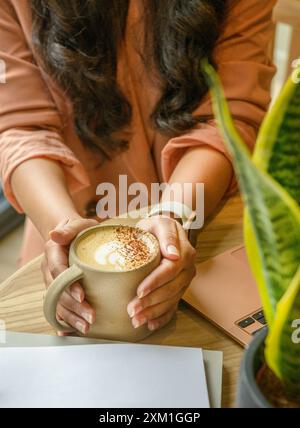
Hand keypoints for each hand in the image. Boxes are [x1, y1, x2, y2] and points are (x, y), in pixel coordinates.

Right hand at [42, 216, 98, 335]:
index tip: (82, 295)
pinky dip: (64, 321)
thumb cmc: (81, 230)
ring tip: (87, 327)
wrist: (74, 236)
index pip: (58, 270)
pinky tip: (71, 332)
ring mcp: (51, 281)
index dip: (69, 284)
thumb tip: (54, 234)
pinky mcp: (58, 290)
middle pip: (58, 291)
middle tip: (91, 317)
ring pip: (57, 303)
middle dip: (74, 306)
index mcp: (53, 252)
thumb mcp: (80, 224)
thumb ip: (70, 228)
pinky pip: (58, 308)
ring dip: (71, 317)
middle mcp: (49, 269)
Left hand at [127, 215, 195, 331]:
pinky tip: (150, 325)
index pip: (170, 270)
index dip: (155, 282)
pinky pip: (173, 307)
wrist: (162, 232)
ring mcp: (184, 281)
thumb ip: (166, 235)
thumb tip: (172, 253)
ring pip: (171, 301)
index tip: (139, 291)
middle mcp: (187, 269)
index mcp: (184, 253)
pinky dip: (162, 318)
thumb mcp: (159, 224)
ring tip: (136, 320)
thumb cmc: (157, 228)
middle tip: (132, 310)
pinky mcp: (179, 290)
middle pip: (170, 289)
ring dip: (153, 312)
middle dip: (151, 302)